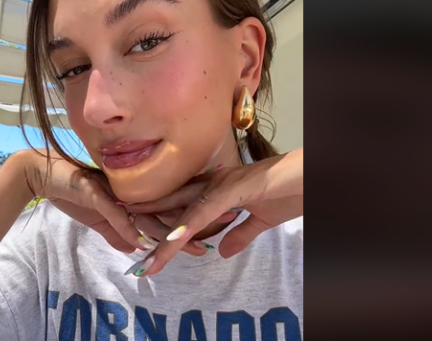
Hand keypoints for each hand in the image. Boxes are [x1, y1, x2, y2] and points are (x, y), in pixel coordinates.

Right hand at [48, 168, 210, 255]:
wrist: (45, 174)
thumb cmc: (74, 192)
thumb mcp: (99, 218)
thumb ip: (118, 232)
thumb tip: (135, 248)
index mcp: (134, 197)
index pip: (166, 212)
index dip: (189, 222)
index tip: (212, 234)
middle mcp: (130, 193)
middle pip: (164, 213)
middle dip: (188, 228)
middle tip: (212, 241)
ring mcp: (114, 193)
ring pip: (146, 215)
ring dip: (165, 231)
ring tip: (185, 245)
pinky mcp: (95, 194)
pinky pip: (114, 214)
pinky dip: (128, 229)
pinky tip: (141, 242)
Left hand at [125, 148, 302, 275]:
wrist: (311, 178)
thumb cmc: (290, 192)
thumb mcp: (261, 221)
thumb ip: (239, 234)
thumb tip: (221, 252)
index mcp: (218, 190)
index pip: (182, 207)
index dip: (159, 219)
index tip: (139, 234)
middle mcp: (214, 184)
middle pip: (173, 206)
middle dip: (147, 222)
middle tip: (120, 233)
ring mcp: (222, 185)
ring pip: (183, 213)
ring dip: (162, 235)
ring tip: (140, 254)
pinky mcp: (233, 190)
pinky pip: (204, 212)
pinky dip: (186, 228)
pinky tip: (170, 241)